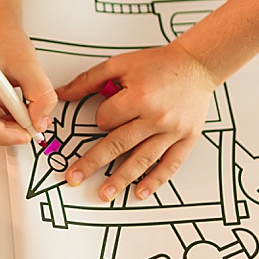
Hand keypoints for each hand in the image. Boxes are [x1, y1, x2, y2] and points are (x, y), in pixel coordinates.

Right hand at [0, 26, 56, 145]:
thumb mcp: (30, 64)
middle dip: (4, 132)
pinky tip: (10, 106)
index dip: (4, 134)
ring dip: (2, 127)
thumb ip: (40, 95)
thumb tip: (39, 121)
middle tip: (26, 122)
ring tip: (19, 109)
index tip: (24, 133)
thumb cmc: (4, 38)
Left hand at [56, 41, 219, 200]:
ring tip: (104, 194)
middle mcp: (155, 116)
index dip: (100, 119)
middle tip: (74, 177)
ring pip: (142, 160)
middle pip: (118, 144)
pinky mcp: (186, 139)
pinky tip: (140, 192)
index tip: (104, 117)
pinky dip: (155, 180)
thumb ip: (89, 80)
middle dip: (92, 163)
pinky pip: (170, 164)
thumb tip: (62, 94)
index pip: (106, 119)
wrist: (196, 65)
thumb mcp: (120, 64)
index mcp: (138, 96)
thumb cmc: (159, 64)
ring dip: (121, 179)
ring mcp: (172, 131)